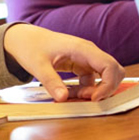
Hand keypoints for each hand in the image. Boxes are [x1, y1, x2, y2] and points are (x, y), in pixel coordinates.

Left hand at [2, 24, 123, 101]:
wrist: (25, 39)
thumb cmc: (31, 47)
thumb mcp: (38, 66)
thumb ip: (51, 82)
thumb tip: (63, 99)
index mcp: (82, 49)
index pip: (109, 66)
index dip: (108, 85)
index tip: (94, 98)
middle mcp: (89, 53)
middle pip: (114, 71)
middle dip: (106, 88)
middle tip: (87, 99)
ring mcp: (86, 59)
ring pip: (104, 78)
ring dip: (93, 91)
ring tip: (73, 95)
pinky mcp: (81, 65)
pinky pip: (91, 81)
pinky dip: (85, 90)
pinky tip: (69, 93)